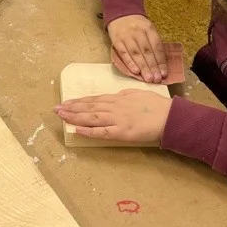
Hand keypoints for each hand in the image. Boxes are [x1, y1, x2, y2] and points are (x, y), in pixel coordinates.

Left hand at [54, 90, 172, 143]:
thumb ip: (125, 95)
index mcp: (119, 98)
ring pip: (92, 118)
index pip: (95, 100)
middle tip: (56, 109)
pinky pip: (102, 132)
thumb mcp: (138, 94)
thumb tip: (117, 96)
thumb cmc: (157, 105)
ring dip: (75, 117)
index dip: (80, 101)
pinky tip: (78, 130)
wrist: (169, 116)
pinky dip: (89, 131)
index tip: (67, 102)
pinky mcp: (122, 132)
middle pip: (89, 108)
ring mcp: (117, 119)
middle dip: (72, 108)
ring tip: (62, 116)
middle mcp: (115, 107)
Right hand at [107, 15, 166, 82]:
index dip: (160, 61)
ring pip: (136, 53)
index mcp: (149, 28)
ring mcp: (127, 36)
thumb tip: (160, 64)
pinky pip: (124, 53)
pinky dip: (130, 63)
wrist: (120, 13)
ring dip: (143, 67)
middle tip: (156, 79)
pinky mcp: (117, 41)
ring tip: (148, 78)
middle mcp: (138, 32)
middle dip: (152, 67)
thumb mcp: (148, 29)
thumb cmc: (137, 25)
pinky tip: (136, 71)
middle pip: (147, 51)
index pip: (156, 46)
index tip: (164, 73)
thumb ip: (153, 43)